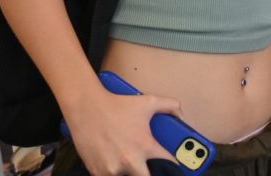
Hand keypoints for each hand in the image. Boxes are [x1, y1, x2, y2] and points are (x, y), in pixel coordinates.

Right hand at [66, 90, 182, 175]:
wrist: (87, 108)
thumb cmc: (119, 105)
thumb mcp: (149, 102)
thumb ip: (171, 107)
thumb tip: (182, 117)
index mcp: (146, 146)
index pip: (167, 164)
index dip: (173, 166)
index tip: (173, 168)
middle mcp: (130, 161)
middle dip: (151, 174)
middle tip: (150, 167)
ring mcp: (112, 169)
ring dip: (130, 173)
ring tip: (130, 163)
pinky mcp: (97, 172)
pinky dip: (114, 174)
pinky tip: (116, 165)